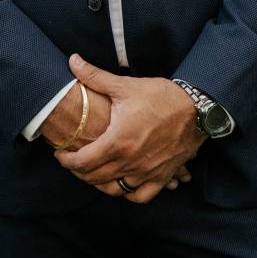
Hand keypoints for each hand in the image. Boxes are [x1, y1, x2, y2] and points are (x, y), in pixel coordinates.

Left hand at [41, 81, 191, 191]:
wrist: (196, 109)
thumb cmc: (160, 96)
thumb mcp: (125, 85)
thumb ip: (95, 76)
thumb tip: (72, 61)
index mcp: (117, 142)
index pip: (82, 162)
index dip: (66, 161)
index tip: (60, 155)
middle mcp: (129, 163)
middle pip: (94, 179)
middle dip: (79, 173)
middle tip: (74, 161)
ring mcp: (146, 173)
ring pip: (114, 190)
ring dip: (100, 184)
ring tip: (94, 172)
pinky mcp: (161, 176)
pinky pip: (140, 196)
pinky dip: (128, 193)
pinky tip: (123, 183)